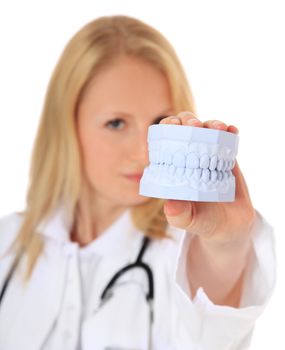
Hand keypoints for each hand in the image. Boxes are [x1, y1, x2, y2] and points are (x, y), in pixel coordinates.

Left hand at [160, 111, 255, 305]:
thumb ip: (179, 215)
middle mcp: (189, 157)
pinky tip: (232, 130)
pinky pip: (228, 138)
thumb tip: (170, 205)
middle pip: (184, 128)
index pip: (165, 140)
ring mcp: (208, 155)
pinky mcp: (226, 156)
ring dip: (211, 123)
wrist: (230, 226)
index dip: (166, 128)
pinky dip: (230, 131)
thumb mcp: (190, 220)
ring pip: (207, 129)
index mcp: (173, 167)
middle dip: (187, 120)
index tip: (172, 126)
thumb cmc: (204, 222)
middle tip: (194, 126)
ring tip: (218, 128)